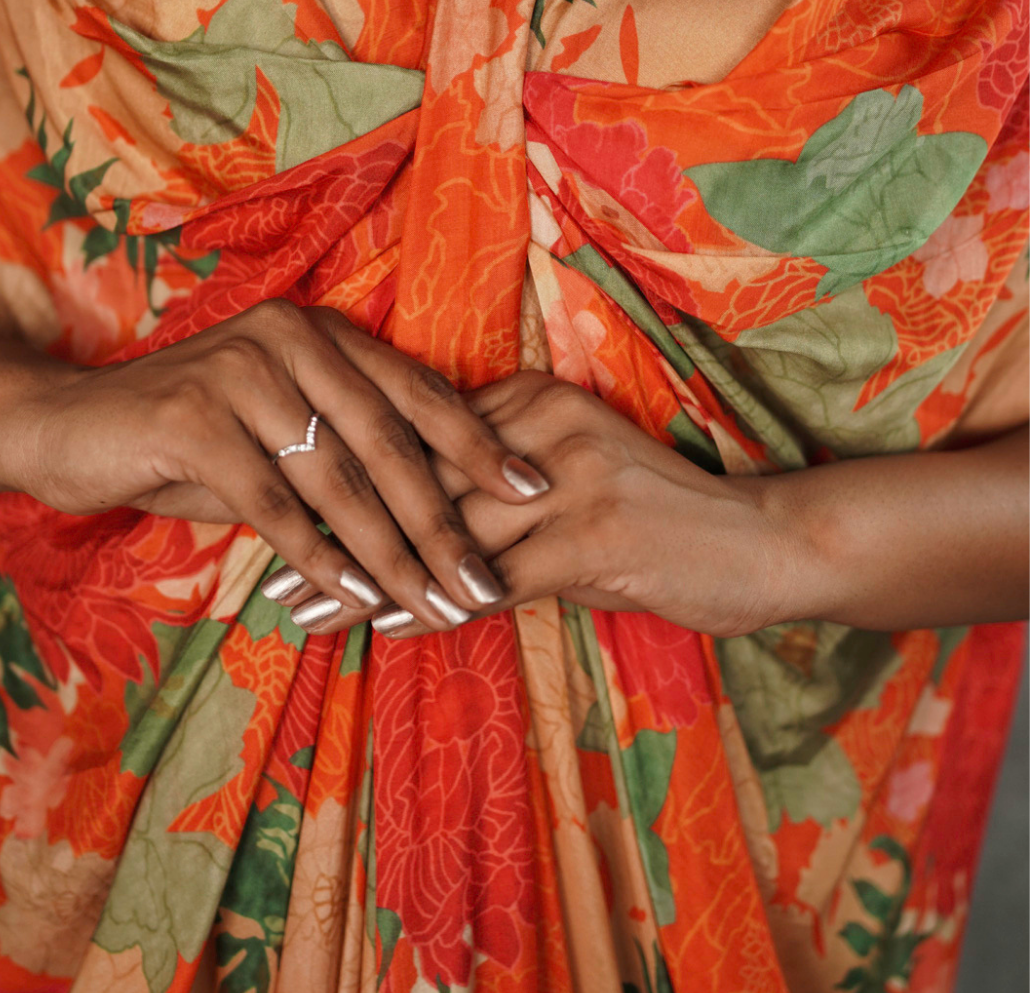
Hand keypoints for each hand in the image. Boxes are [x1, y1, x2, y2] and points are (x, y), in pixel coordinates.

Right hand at [0, 301, 549, 633]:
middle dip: (445, 520)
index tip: (535, 490)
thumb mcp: (278, 437)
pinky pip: (274, 501)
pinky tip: (356, 599)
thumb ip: (346, 459)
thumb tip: (438, 515)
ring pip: (338, 477)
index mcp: (322, 335)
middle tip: (487, 580)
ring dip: (393, 553)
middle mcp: (290, 338)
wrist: (68, 425)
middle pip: (389, 441)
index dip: (480, 443)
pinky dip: (320, 556)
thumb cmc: (189, 438)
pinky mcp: (193, 418)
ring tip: (436, 606)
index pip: (418, 392)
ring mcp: (240, 372)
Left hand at [301, 370, 804, 640]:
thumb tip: (413, 520)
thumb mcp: (573, 480)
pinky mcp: (596, 536)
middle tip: (265, 563)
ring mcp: (570, 478)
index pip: (416, 439)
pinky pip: (496, 577)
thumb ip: (499, 486)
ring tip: (298, 606)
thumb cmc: (661, 517)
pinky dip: (434, 605)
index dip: (343, 478)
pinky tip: (383, 629)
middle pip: (416, 481)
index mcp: (532, 402)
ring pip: (443, 530)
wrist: (765, 539)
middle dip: (334, 528)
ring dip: (364, 573)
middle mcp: (543, 427)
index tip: (279, 506)